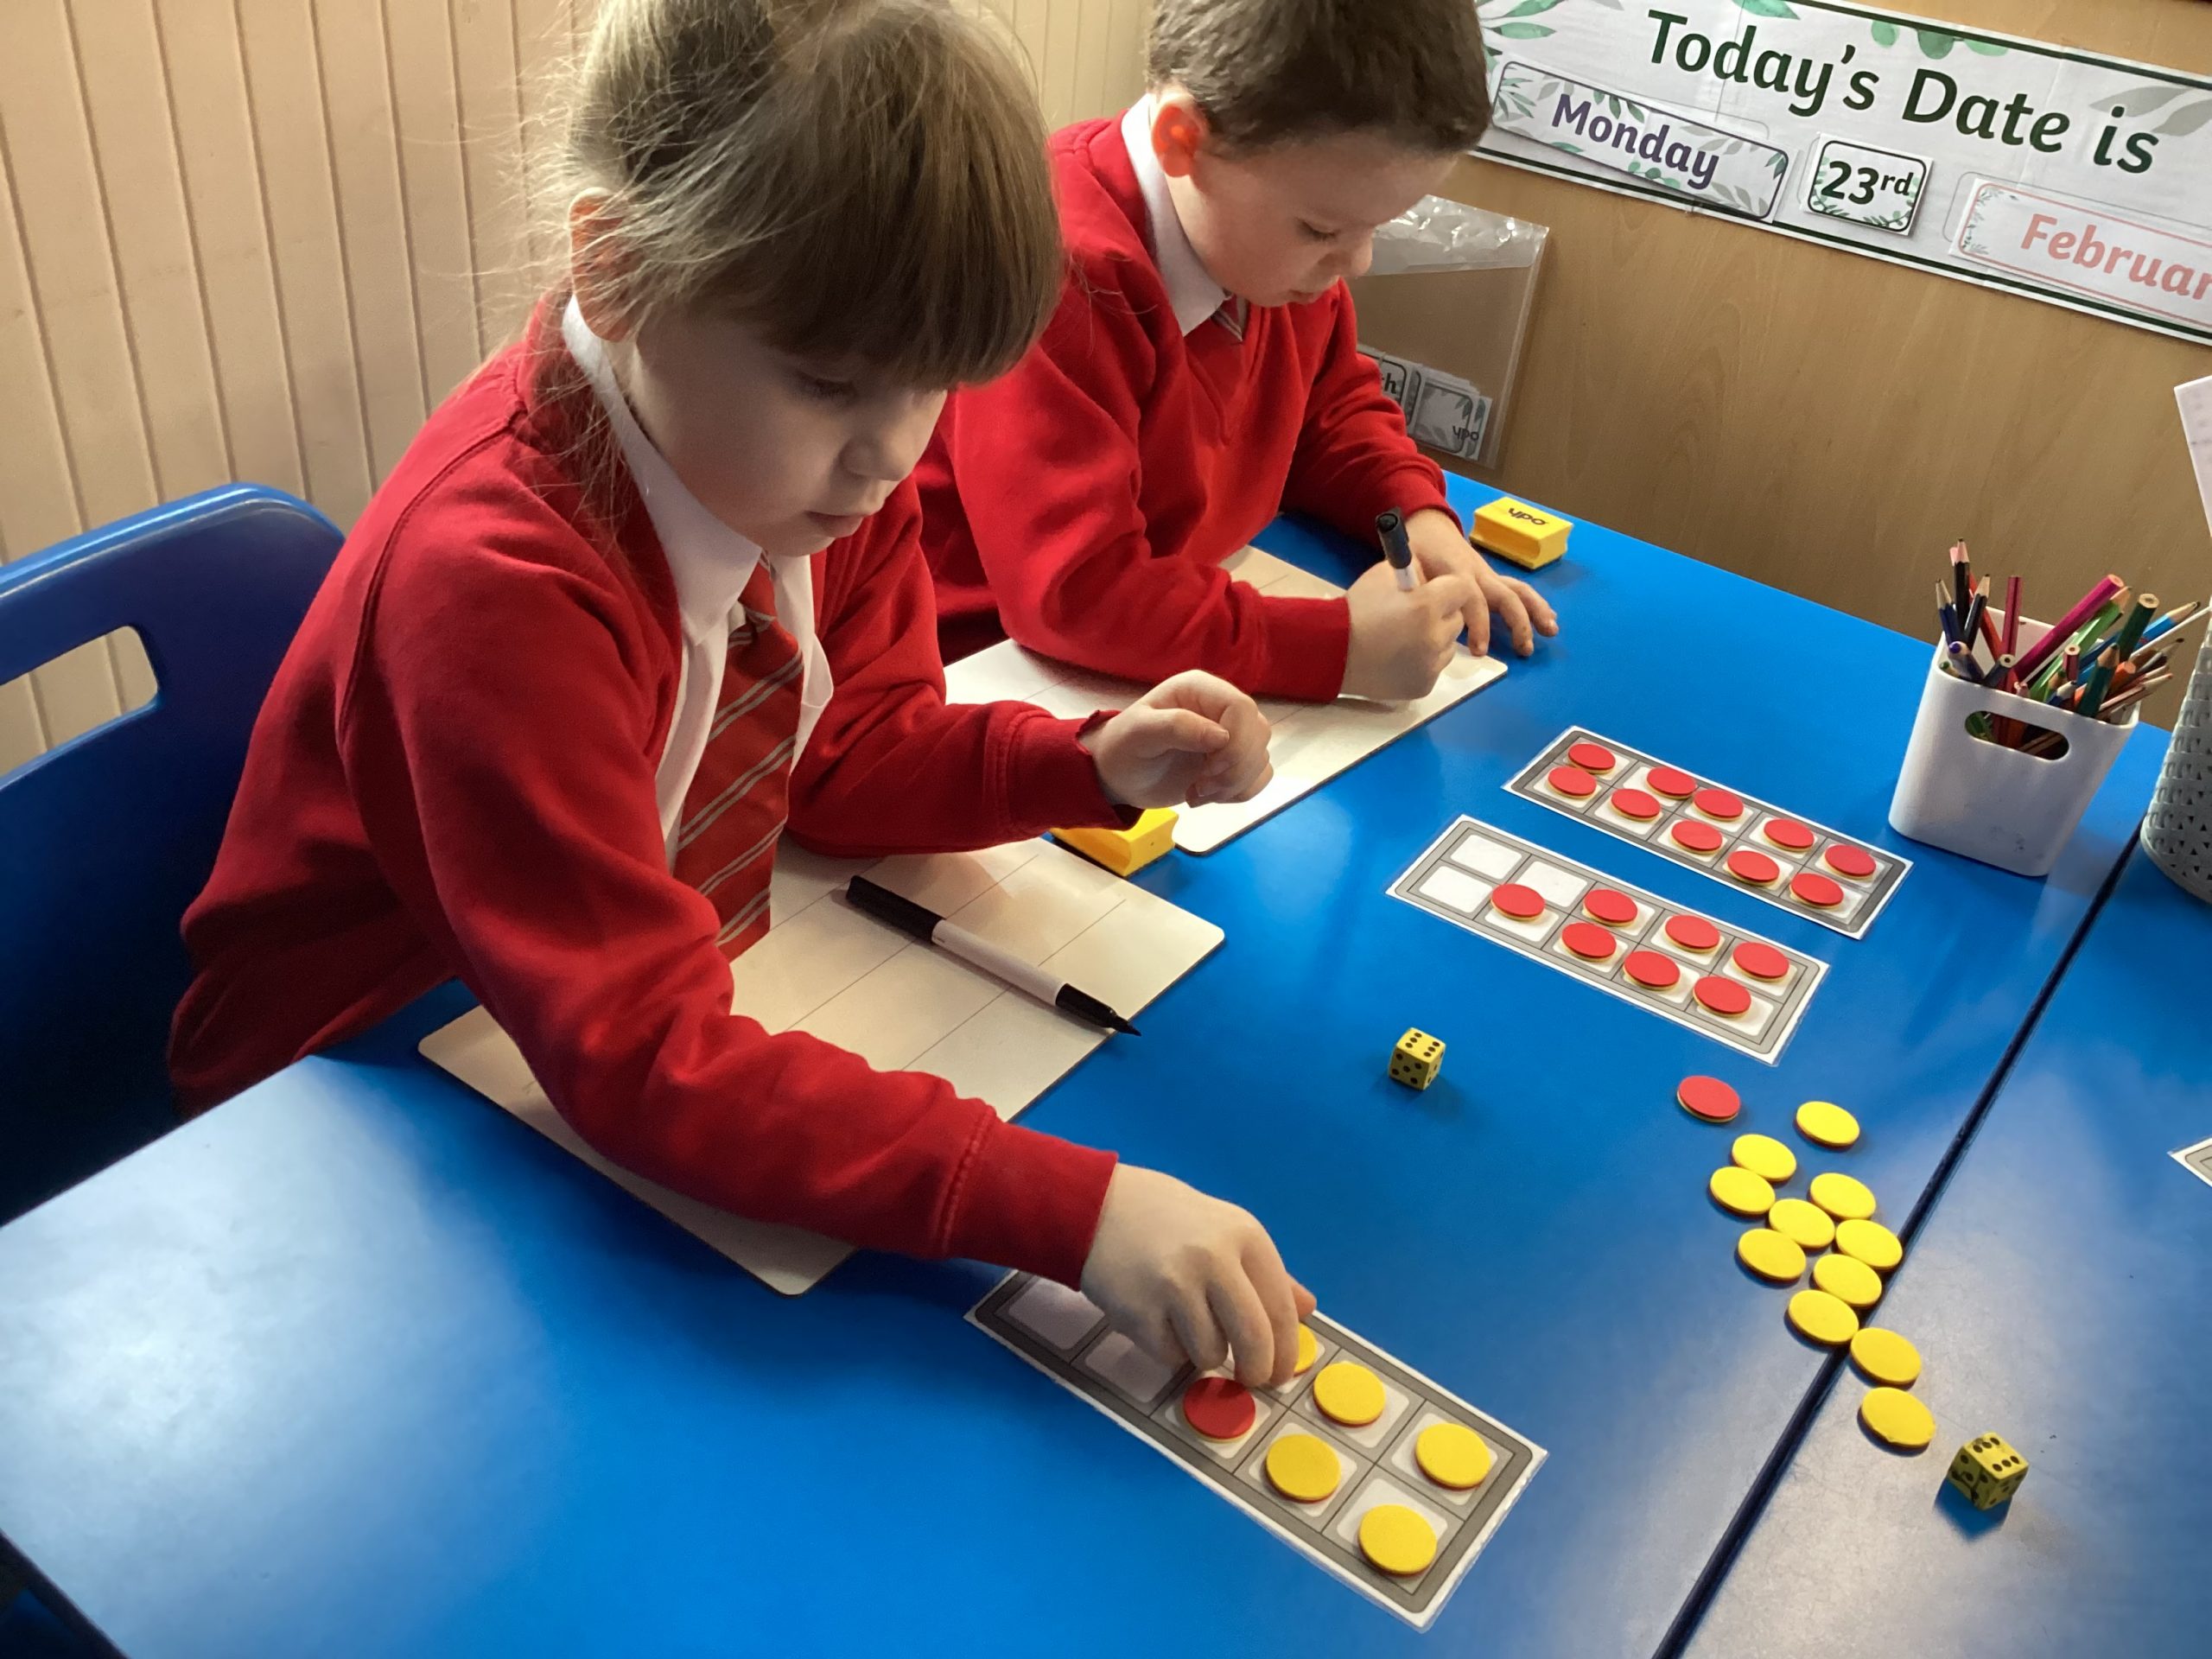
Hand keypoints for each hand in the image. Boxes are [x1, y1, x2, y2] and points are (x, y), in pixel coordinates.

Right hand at [1080, 1164, 1317, 1388]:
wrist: (1096, 1207)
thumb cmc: (1169, 1219)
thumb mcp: (1225, 1229)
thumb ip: (1268, 1271)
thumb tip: (1308, 1308)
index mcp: (1245, 1235)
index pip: (1281, 1310)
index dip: (1286, 1351)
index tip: (1281, 1372)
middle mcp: (1214, 1258)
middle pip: (1254, 1340)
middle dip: (1257, 1371)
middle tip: (1251, 1379)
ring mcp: (1175, 1285)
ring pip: (1211, 1354)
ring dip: (1204, 1352)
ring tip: (1185, 1321)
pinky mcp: (1140, 1311)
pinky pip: (1171, 1356)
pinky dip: (1169, 1348)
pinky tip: (1156, 1317)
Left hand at [1085, 671, 1272, 807]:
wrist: (1121, 776)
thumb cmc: (1124, 748)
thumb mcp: (1140, 733)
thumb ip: (1177, 727)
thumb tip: (1221, 737)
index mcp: (1200, 690)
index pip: (1242, 708)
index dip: (1236, 742)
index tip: (1209, 767)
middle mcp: (1221, 708)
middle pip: (1258, 733)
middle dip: (1234, 769)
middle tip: (1200, 787)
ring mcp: (1231, 735)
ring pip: (1260, 757)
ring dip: (1233, 784)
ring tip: (1197, 792)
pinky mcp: (1234, 761)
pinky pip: (1259, 776)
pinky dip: (1238, 792)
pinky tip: (1208, 795)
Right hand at [1341, 559, 1475, 701]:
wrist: (1330, 651)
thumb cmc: (1356, 609)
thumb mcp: (1383, 575)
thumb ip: (1415, 572)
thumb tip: (1433, 577)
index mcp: (1426, 606)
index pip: (1462, 590)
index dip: (1448, 589)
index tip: (1434, 592)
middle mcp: (1435, 637)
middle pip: (1457, 620)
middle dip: (1441, 615)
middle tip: (1416, 616)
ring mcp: (1431, 666)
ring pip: (1449, 646)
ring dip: (1435, 640)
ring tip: (1405, 639)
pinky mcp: (1424, 686)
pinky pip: (1435, 667)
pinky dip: (1423, 662)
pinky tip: (1399, 658)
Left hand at [1405, 508, 1558, 658]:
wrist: (1429, 526)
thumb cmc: (1417, 551)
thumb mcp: (1409, 568)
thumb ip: (1414, 589)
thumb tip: (1419, 615)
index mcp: (1457, 572)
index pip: (1475, 599)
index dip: (1479, 625)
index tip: (1479, 650)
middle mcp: (1478, 573)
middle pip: (1506, 594)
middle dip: (1519, 622)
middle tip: (1524, 648)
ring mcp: (1487, 574)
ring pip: (1518, 590)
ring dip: (1537, 611)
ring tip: (1550, 631)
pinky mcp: (1490, 578)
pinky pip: (1517, 590)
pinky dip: (1534, 605)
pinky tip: (1546, 620)